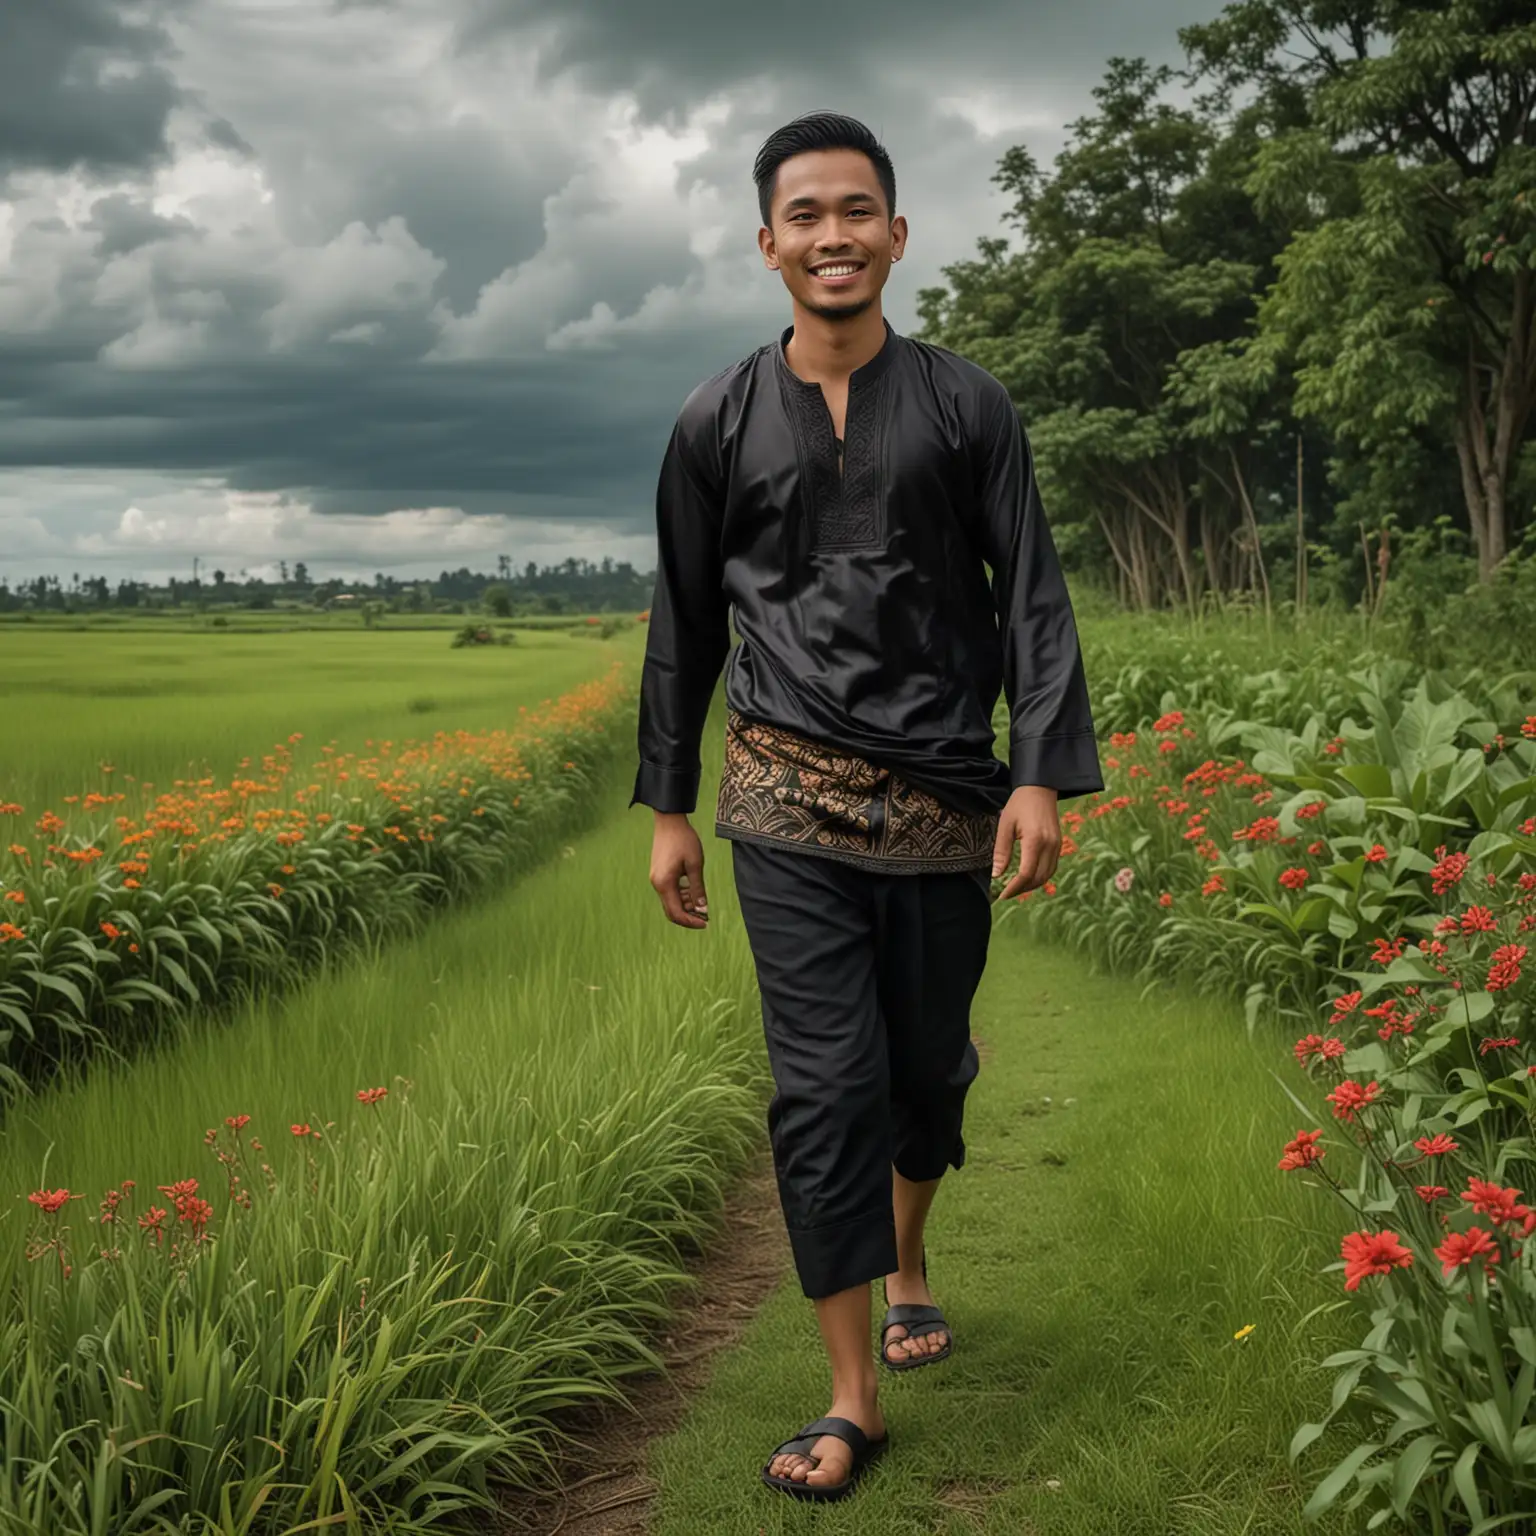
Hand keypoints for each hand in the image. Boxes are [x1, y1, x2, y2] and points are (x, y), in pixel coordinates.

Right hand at [649, 812, 709, 928]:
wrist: (669, 822)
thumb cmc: (684, 840)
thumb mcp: (695, 865)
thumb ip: (698, 888)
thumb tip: (702, 908)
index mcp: (665, 884)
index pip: (676, 913)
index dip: (691, 921)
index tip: (705, 923)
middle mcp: (657, 884)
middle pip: (671, 911)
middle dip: (688, 916)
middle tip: (705, 916)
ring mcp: (656, 879)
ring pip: (671, 901)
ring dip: (686, 904)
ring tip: (701, 899)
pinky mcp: (659, 874)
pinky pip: (669, 892)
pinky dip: (681, 895)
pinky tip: (693, 889)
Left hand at [991, 785, 1060, 900]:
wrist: (1040, 789)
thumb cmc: (1019, 804)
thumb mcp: (1005, 825)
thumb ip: (1001, 851)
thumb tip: (997, 875)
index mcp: (1035, 840)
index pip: (1026, 873)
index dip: (1014, 887)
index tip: (1002, 895)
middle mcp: (1050, 845)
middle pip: (1039, 878)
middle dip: (1022, 890)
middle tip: (1006, 894)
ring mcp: (1057, 845)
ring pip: (1047, 875)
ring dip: (1032, 885)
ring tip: (1015, 889)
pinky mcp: (1058, 844)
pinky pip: (1051, 867)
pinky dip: (1040, 877)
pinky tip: (1028, 877)